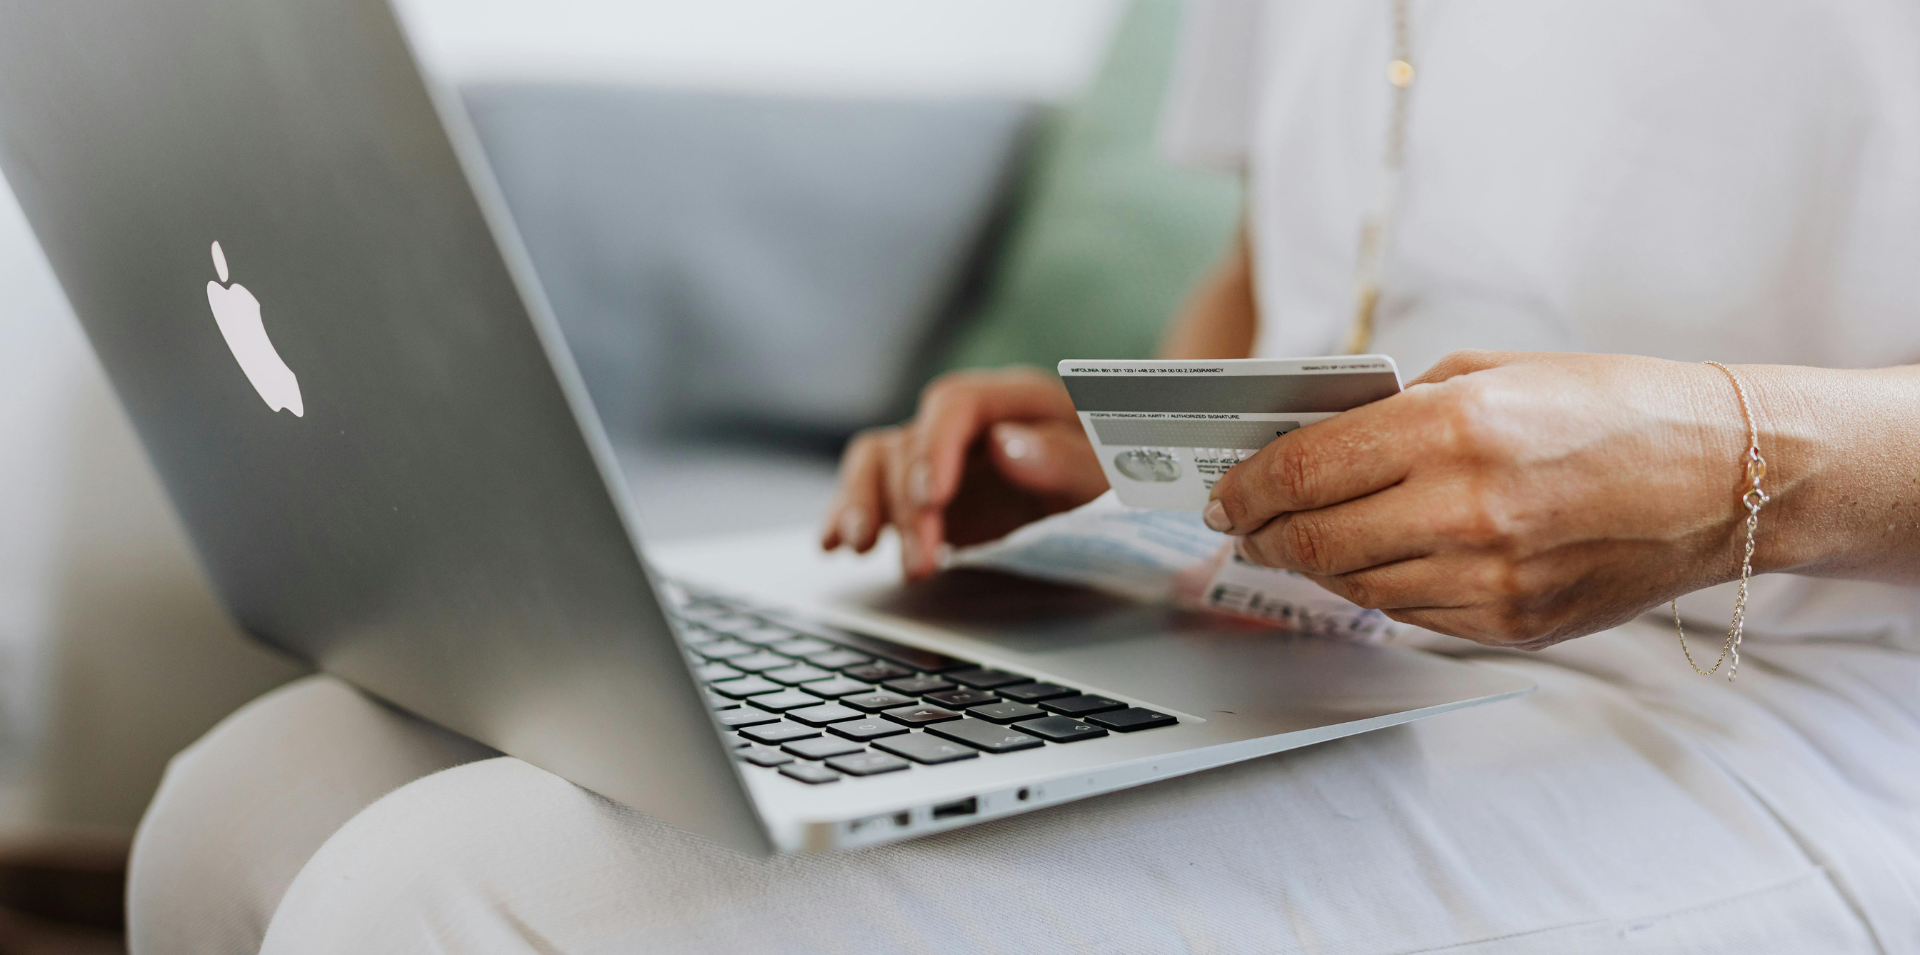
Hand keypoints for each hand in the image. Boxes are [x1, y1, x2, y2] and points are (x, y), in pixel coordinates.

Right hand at [821, 367, 1108, 579]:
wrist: (1124, 493)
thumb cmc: (1123, 473)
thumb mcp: (1114, 471)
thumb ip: (1068, 458)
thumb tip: (1006, 447)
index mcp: (1016, 399)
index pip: (956, 403)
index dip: (934, 446)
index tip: (931, 497)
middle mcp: (968, 422)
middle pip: (910, 441)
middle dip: (906, 504)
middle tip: (922, 562)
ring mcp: (940, 457)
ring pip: (877, 462)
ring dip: (863, 505)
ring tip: (859, 549)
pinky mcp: (924, 495)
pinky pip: (873, 493)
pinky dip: (848, 515)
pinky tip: (833, 545)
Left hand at [1203, 350, 1759, 647]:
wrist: (1725, 476)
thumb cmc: (1611, 407)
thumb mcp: (1493, 372)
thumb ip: (1396, 408)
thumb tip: (1308, 440)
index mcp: (1455, 428)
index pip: (1305, 469)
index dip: (1246, 486)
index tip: (1224, 492)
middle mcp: (1466, 509)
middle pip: (1312, 539)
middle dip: (1261, 533)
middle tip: (1242, 525)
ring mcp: (1491, 578)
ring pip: (1353, 585)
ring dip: (1312, 564)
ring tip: (1297, 541)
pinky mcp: (1513, 624)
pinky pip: (1409, 614)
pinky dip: (1376, 588)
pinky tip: (1372, 562)